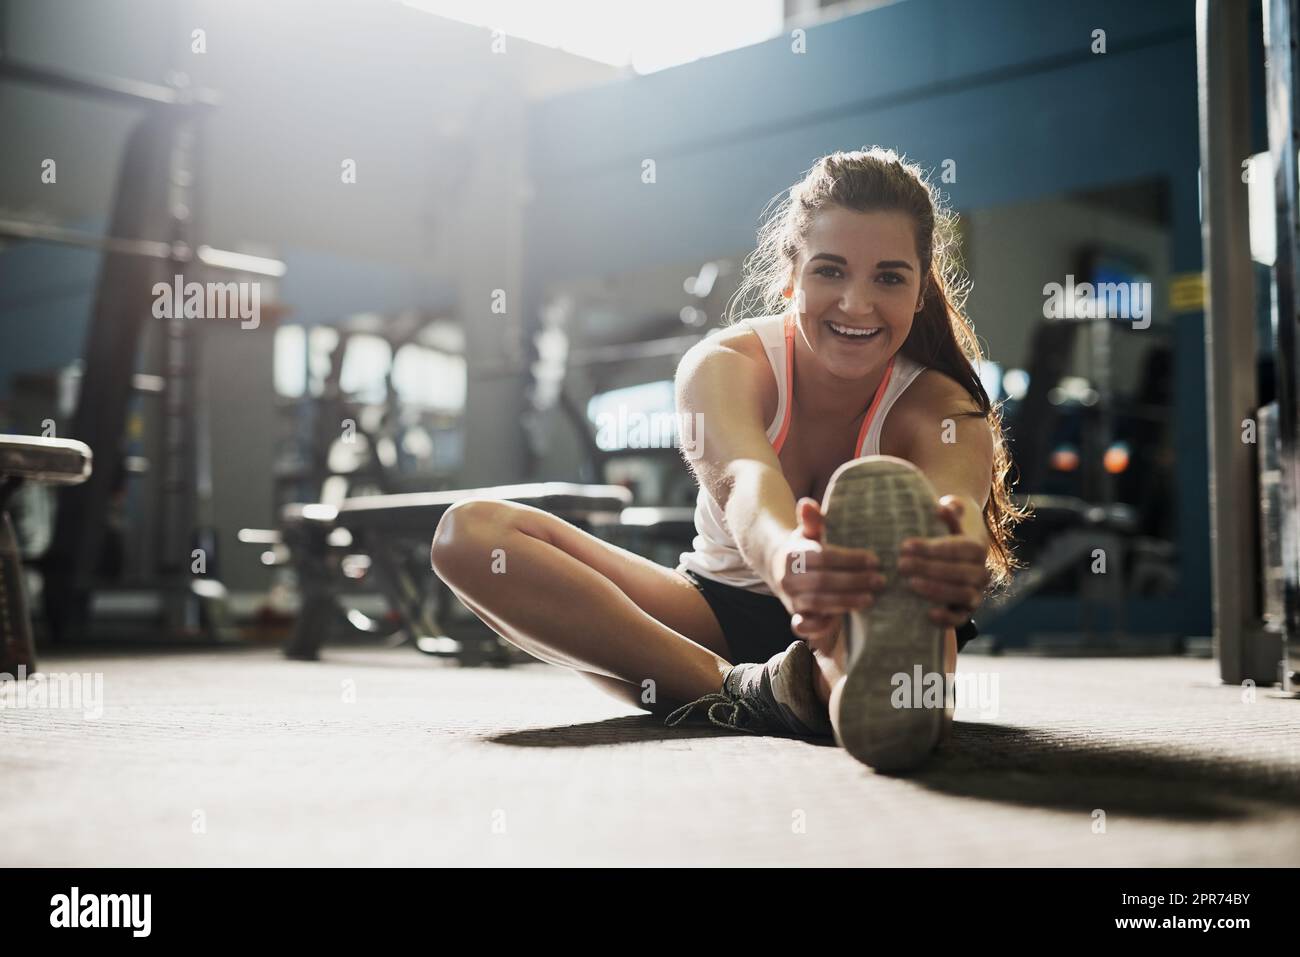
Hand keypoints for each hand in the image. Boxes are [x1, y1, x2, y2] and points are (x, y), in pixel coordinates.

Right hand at [768, 497, 883, 654]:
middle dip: (854, 582)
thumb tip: (807, 503)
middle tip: (881, 580)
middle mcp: (788, 577)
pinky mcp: (794, 616)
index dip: (850, 560)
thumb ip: (811, 520)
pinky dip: (819, 626)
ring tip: (871, 599)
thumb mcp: (807, 532)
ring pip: (818, 602)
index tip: (875, 560)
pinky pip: (803, 626)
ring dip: (846, 602)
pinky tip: (841, 621)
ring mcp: (791, 598)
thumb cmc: (803, 548)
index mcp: (793, 554)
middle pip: (823, 581)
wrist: (778, 569)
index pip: (824, 557)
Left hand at [897, 495, 991, 626]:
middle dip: (929, 568)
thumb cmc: (941, 535)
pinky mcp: (965, 613)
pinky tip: (928, 614)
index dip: (933, 547)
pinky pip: (961, 619)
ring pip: (963, 594)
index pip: (960, 548)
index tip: (905, 545)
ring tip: (910, 584)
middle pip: (961, 572)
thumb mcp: (945, 520)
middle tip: (900, 565)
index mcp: (977, 548)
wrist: (949, 560)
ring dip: (937, 590)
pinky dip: (947, 619)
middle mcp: (981, 572)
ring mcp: (975, 594)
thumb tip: (943, 507)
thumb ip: (948, 511)